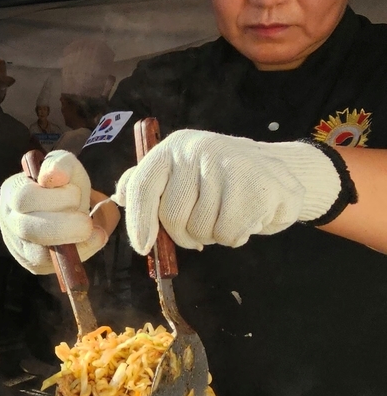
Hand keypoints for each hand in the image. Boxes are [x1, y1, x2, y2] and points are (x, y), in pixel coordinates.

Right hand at [0, 150, 117, 274]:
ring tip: (88, 229)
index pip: (24, 198)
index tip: (75, 193)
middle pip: (26, 228)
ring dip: (69, 242)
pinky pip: (50, 267)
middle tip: (87, 222)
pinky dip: (75, 256)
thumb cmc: (64, 185)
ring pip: (36, 254)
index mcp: (11, 191)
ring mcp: (16, 244)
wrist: (68, 208)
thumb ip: (61, 164)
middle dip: (63, 226)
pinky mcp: (30, 263)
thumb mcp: (66, 167)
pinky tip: (89, 242)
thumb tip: (54, 177)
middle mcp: (7, 219)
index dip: (54, 198)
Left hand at [113, 130, 342, 253]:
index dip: (138, 221)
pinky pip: (231, 232)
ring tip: (226, 217)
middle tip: (199, 230)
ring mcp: (231, 164)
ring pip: (202, 227)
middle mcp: (198, 150)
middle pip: (172, 214)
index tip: (143, 246)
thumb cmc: (216, 178)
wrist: (276, 170)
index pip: (143, 186)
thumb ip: (146, 183)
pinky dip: (235, 236)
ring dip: (213, 236)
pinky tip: (246, 219)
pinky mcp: (260, 184)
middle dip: (183, 235)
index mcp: (172, 148)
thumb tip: (118, 197)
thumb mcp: (177, 172)